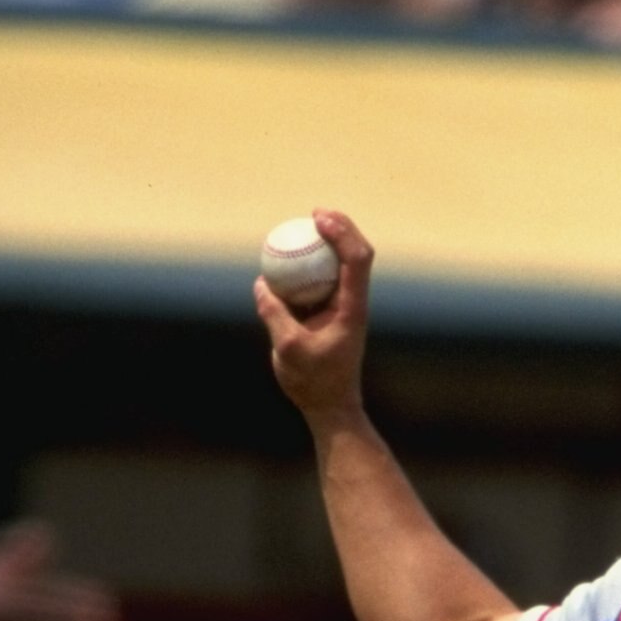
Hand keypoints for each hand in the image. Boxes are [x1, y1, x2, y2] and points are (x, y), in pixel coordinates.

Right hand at [254, 206, 371, 427]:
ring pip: (338, 265)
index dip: (342, 233)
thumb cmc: (314, 382)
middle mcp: (352, 302)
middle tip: (314, 214)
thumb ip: (275, 315)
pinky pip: (318, 280)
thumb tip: (262, 284)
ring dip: (324, 244)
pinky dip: (306, 266)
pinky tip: (285, 258)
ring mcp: (342, 307)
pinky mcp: (329, 313)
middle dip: (339, 227)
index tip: (318, 220)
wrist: (329, 406)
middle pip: (355, 254)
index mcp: (352, 308)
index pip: (357, 260)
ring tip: (300, 227)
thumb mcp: (288, 349)